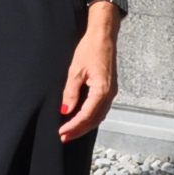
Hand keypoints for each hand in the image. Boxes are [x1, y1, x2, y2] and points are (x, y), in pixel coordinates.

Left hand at [58, 18, 118, 141]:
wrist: (104, 37)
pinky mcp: (109, 89)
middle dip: (79, 130)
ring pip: (99, 116)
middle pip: (94, 119)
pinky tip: (81, 120)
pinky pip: (101, 109)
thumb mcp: (75, 70)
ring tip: (70, 132)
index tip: (62, 132)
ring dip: (85, 126)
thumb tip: (65, 110)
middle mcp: (110, 94)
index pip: (87, 115)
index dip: (74, 126)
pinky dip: (90, 117)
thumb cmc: (90, 49)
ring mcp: (111, 92)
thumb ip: (70, 92)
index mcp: (102, 90)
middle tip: (64, 137)